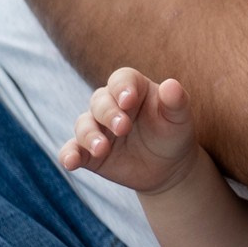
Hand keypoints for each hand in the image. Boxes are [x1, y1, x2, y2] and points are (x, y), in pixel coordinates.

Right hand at [58, 68, 199, 194]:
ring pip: (83, 124)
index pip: (121, 80)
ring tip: (102, 149)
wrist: (168, 166)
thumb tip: (171, 85)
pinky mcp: (88, 152)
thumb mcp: (179, 118)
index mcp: (132, 89)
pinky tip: (70, 162)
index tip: (128, 100)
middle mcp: (110, 105)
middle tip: (122, 128)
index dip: (122, 88)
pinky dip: (68, 154)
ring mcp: (98, 128)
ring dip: (89, 135)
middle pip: (100, 101)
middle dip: (108, 113)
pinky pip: (72, 150)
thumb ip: (176, 101)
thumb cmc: (173, 132)